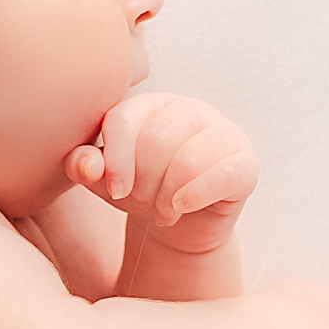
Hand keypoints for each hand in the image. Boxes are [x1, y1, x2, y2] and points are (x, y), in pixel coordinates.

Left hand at [64, 93, 257, 254]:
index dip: (116, 159)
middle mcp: (187, 110)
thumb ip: (84, 167)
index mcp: (149, 105)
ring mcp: (221, 132)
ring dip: (167, 197)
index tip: (115, 191)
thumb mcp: (106, 181)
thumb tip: (85, 164)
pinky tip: (182, 208)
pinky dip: (195, 196)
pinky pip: (222, 175)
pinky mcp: (244, 161)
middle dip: (143, 182)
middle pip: (156, 141)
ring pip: (187, 161)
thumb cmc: (140, 191)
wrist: (182, 223)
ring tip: (162, 212)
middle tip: (142, 203)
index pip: (125, 119)